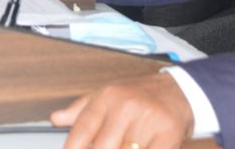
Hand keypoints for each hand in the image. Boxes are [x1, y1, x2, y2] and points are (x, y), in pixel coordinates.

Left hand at [53, 73, 193, 148]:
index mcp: (107, 97)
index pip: (81, 131)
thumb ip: (81, 110)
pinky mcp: (168, 134)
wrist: (179, 91)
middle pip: (101, 148)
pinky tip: (139, 148)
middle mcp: (125, 106)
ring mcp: (147, 120)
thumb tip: (55, 118)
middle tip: (108, 147)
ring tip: (124, 145)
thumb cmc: (139, 96)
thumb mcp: (107, 95)